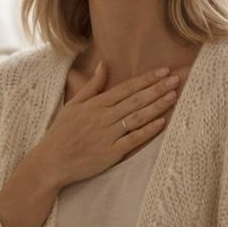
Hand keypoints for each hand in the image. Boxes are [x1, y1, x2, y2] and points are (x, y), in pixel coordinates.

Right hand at [30, 64, 179, 188]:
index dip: (146, 79)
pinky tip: (161, 122)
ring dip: (156, 106)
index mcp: (94, 105)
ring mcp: (107, 135)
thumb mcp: (72, 105)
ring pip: (137, 117)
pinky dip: (148, 130)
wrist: (51, 161)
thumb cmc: (61, 133)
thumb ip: (91, 86)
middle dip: (157, 89)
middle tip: (176, 79)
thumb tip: (103, 65)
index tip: (163, 71)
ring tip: (173, 96)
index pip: (125, 88)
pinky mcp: (110, 153)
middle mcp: (103, 118)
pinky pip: (133, 139)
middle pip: (135, 100)